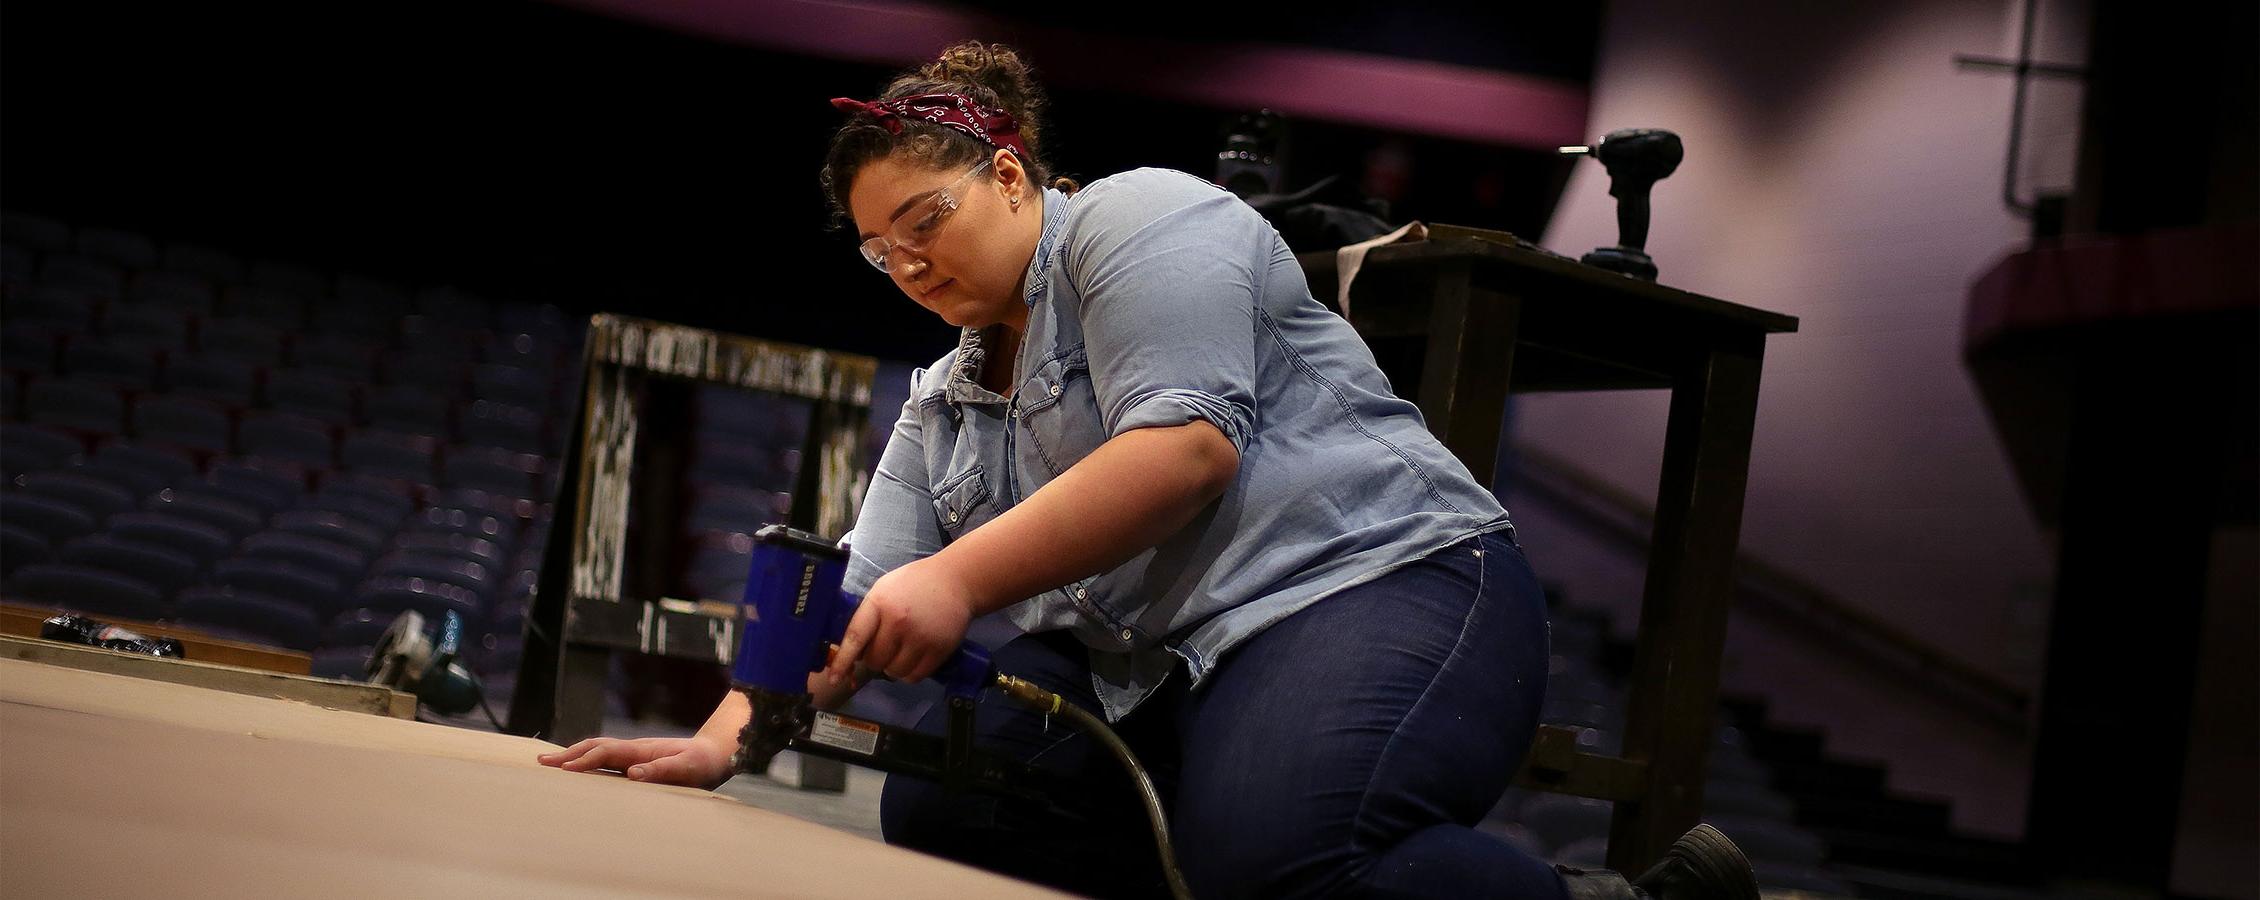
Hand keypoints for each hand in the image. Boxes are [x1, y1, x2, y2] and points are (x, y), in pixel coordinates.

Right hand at [537, 735, 735, 788]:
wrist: (716, 754)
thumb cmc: (704, 764)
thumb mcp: (688, 769)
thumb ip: (663, 770)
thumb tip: (632, 773)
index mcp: (642, 750)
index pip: (605, 753)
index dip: (584, 761)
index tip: (563, 770)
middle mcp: (634, 750)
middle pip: (594, 747)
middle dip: (568, 755)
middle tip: (541, 763)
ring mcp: (634, 755)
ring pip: (597, 752)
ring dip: (573, 757)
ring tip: (550, 764)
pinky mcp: (637, 763)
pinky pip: (606, 761)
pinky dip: (586, 762)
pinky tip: (578, 771)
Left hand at [825, 555, 976, 685]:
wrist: (957, 580)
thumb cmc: (915, 584)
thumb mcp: (884, 589)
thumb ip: (868, 616)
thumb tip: (853, 651)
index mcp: (880, 604)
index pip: (855, 638)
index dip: (842, 661)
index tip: (834, 678)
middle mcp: (898, 622)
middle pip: (875, 660)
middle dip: (875, 659)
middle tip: (885, 647)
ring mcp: (920, 637)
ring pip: (894, 672)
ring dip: (894, 667)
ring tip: (903, 650)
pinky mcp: (939, 650)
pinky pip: (915, 676)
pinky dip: (911, 672)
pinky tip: (915, 656)